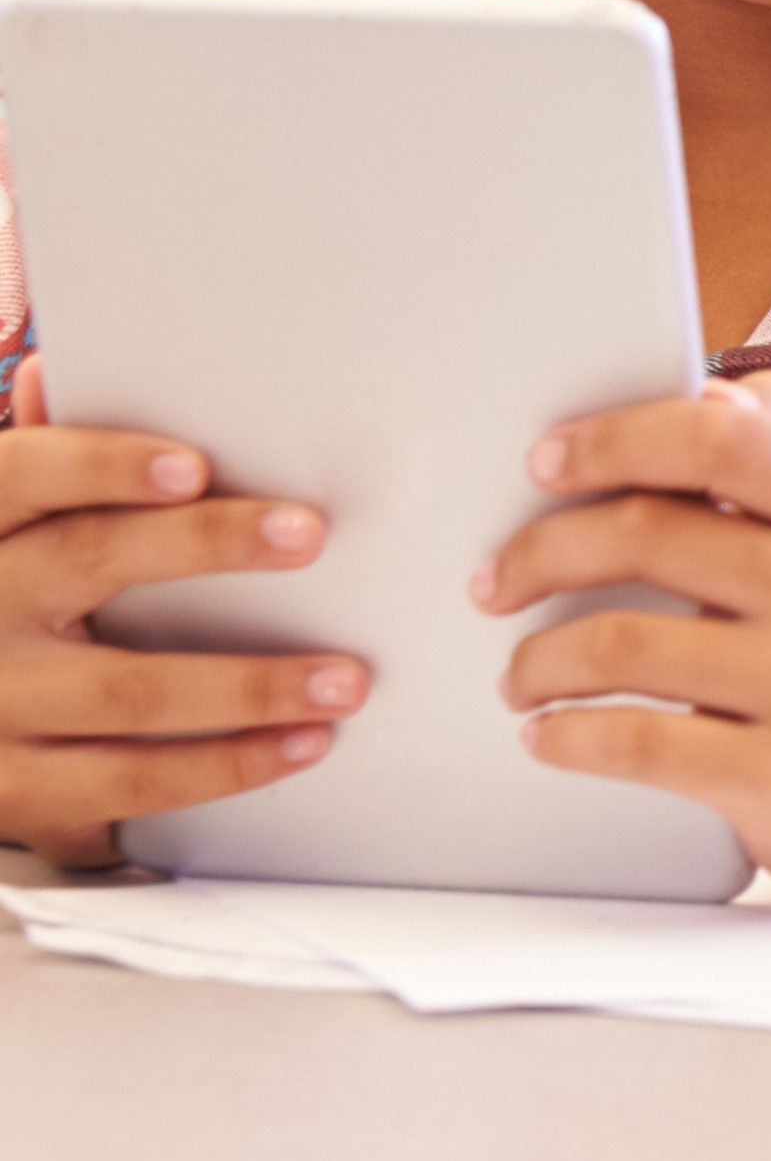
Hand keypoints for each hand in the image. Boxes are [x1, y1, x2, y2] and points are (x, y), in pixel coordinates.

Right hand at [0, 358, 360, 863]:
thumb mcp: (2, 532)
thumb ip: (39, 470)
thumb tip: (53, 369)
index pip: (20, 477)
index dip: (100, 466)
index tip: (192, 466)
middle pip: (84, 564)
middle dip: (204, 546)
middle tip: (310, 534)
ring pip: (125, 691)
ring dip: (249, 685)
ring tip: (345, 678)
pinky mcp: (14, 791)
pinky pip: (131, 783)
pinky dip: (226, 764)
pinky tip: (300, 743)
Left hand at [479, 374, 770, 889]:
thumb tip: (708, 393)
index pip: (719, 436)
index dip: (614, 440)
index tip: (543, 463)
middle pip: (647, 536)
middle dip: (540, 553)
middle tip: (497, 579)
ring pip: (619, 645)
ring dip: (536, 659)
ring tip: (521, 672)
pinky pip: (633, 742)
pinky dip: (564, 735)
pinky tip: (548, 732)